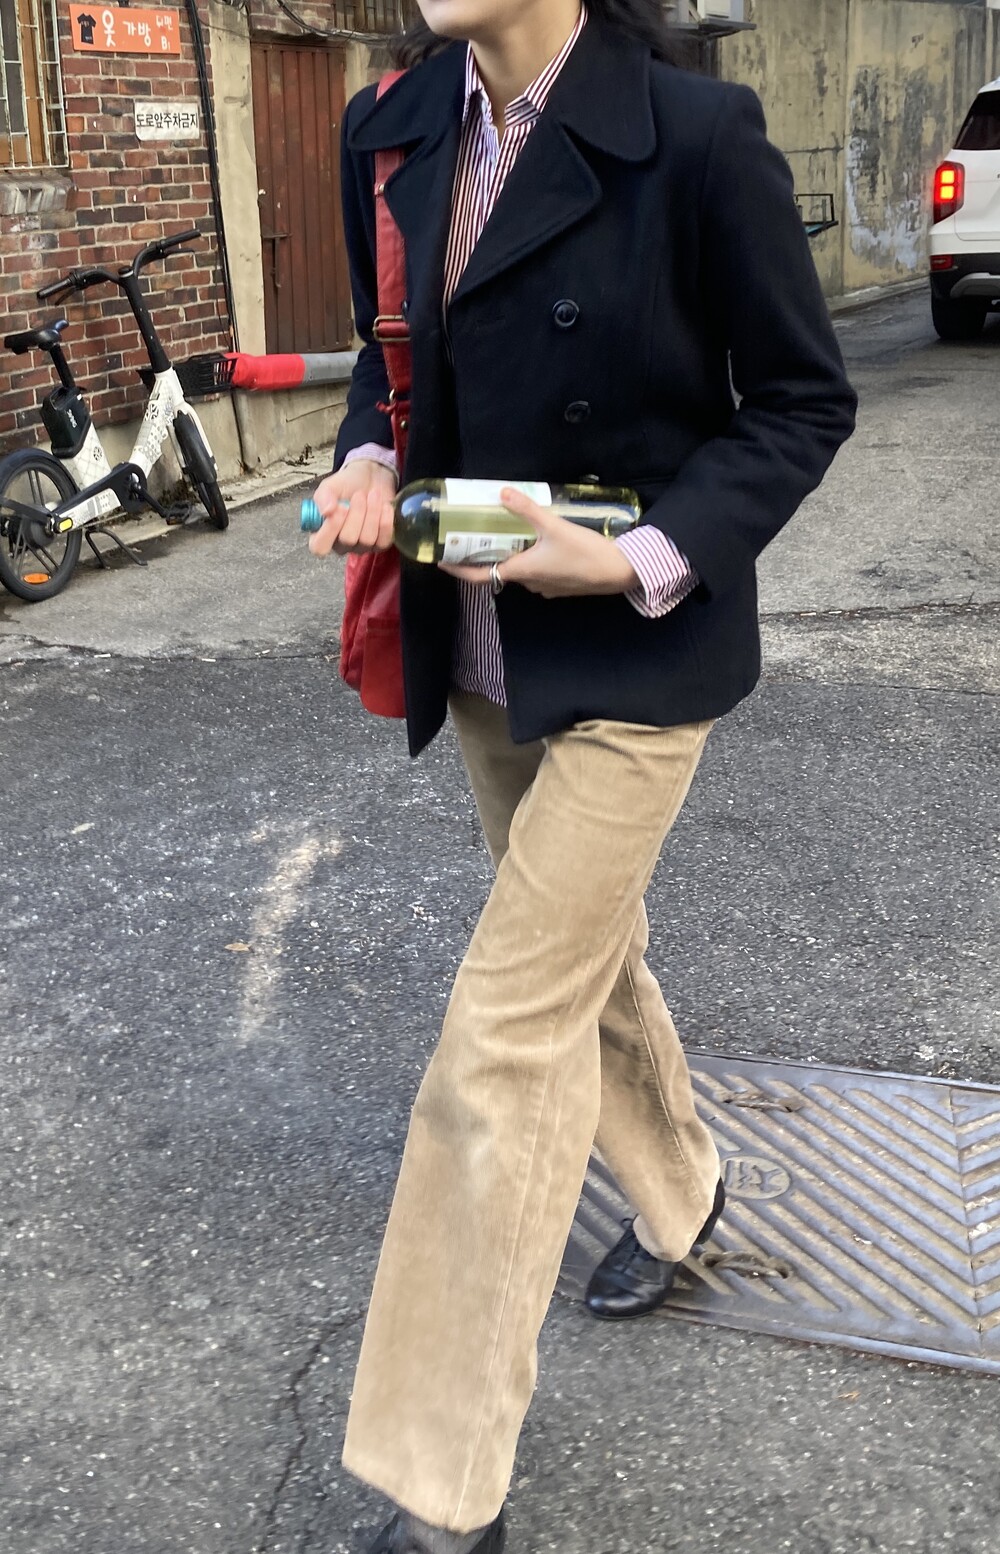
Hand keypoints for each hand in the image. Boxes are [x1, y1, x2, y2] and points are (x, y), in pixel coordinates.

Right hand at [307, 459, 396, 557]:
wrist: (371, 477)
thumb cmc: (347, 485)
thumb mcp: (330, 486)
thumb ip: (324, 497)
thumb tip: (327, 511)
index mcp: (322, 533)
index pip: (320, 546)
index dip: (330, 529)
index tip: (341, 508)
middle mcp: (340, 544)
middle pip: (347, 540)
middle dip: (357, 513)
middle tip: (359, 494)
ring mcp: (361, 546)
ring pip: (367, 539)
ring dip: (372, 513)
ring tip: (373, 495)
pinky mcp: (380, 544)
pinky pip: (384, 540)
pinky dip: (386, 520)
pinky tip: (384, 506)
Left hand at [439, 487, 638, 597]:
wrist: (620, 572)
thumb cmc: (585, 552)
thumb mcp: (554, 526)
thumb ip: (527, 509)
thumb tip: (501, 492)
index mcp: (522, 571)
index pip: (479, 576)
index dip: (457, 570)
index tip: (441, 561)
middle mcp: (529, 583)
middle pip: (499, 569)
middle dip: (486, 554)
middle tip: (476, 534)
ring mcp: (546, 587)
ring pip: (520, 570)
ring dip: (511, 554)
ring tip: (507, 531)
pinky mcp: (561, 585)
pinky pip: (538, 572)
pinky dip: (530, 558)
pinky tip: (539, 541)